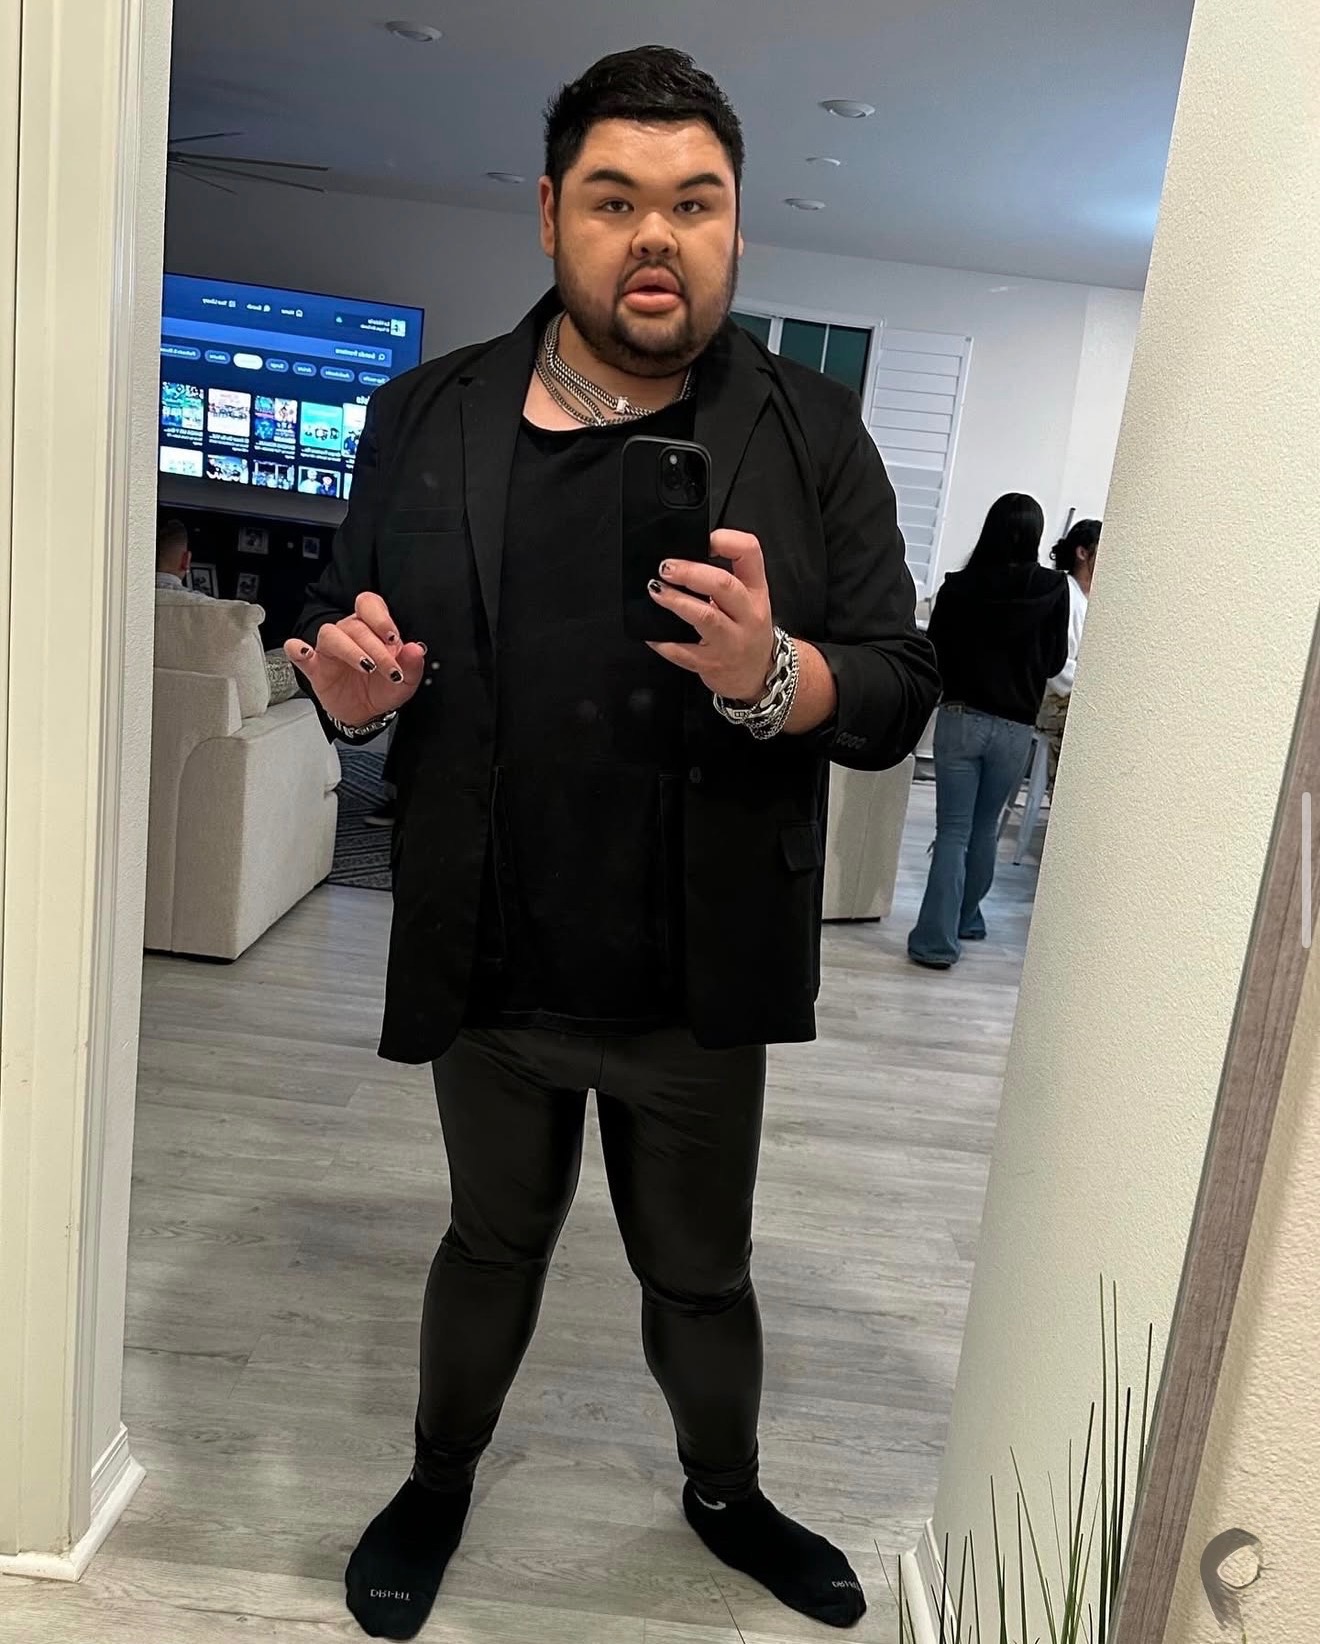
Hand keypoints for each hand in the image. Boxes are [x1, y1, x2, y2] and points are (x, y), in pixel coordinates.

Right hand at [284, 592, 425, 726]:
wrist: (365, 713)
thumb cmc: (382, 689)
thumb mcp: (405, 681)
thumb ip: (412, 664)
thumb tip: (416, 649)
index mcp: (372, 628)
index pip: (370, 606)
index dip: (380, 617)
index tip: (393, 638)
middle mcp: (349, 633)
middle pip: (356, 626)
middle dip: (376, 648)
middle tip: (389, 670)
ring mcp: (329, 649)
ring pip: (331, 634)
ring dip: (349, 649)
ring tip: (366, 666)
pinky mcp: (314, 667)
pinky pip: (298, 652)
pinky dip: (298, 649)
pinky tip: (305, 653)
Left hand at [647, 529, 774, 701]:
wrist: (758, 674)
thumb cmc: (746, 630)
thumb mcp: (749, 599)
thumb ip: (725, 578)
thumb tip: (682, 559)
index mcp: (756, 590)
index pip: (749, 552)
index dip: (725, 539)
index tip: (703, 539)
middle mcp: (748, 614)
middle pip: (724, 584)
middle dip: (690, 572)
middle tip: (666, 567)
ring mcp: (731, 641)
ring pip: (705, 617)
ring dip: (676, 601)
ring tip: (656, 590)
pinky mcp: (712, 664)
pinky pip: (684, 652)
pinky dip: (664, 641)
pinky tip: (651, 634)